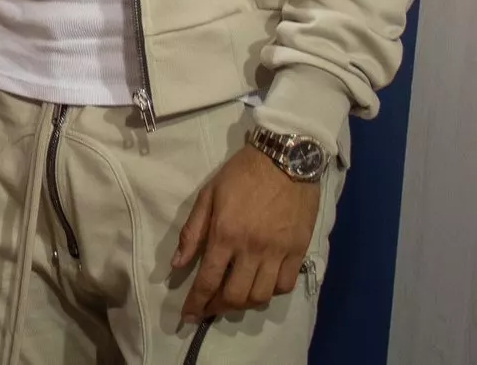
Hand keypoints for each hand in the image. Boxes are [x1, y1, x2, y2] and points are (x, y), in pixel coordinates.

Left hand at [172, 145, 320, 321]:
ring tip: (231, 301)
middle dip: (217, 308)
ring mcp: (278, 252)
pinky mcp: (298, 251)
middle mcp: (252, 249)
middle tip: (208, 309)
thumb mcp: (208, 195)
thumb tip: (177, 264)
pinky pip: (284, 285)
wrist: (284, 160)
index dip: (196, 302)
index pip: (208, 279)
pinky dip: (270, 293)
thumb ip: (192, 232)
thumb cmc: (240, 174)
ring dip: (243, 305)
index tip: (188, 316)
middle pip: (235, 295)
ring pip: (261, 296)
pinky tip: (260, 287)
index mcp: (225, 234)